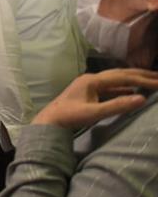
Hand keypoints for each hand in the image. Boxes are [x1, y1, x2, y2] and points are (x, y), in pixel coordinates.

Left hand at [32, 68, 157, 129]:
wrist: (49, 122)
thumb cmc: (69, 117)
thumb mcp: (94, 113)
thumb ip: (117, 106)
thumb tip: (142, 99)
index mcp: (92, 80)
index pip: (123, 77)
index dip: (143, 79)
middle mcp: (92, 79)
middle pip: (121, 74)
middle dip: (141, 75)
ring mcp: (90, 86)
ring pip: (117, 80)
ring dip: (134, 81)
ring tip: (151, 82)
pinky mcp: (89, 93)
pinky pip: (111, 88)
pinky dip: (125, 89)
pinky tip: (134, 93)